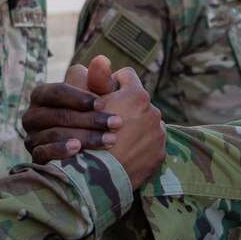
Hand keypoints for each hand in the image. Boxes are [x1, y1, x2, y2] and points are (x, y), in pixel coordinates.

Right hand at [24, 55, 121, 162]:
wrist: (91, 158)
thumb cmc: (94, 118)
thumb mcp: (100, 98)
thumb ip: (100, 81)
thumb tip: (102, 60)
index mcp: (44, 95)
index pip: (58, 92)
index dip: (81, 96)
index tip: (103, 103)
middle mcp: (33, 115)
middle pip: (59, 114)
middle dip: (89, 119)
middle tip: (116, 124)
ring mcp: (32, 137)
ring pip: (54, 133)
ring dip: (84, 136)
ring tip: (108, 140)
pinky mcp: (36, 157)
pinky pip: (44, 153)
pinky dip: (61, 150)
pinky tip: (79, 150)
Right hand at [94, 68, 166, 186]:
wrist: (95, 180)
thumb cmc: (84, 137)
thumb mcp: (81, 103)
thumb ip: (90, 78)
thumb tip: (102, 59)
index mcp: (136, 95)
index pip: (125, 75)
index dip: (110, 85)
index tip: (100, 98)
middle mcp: (153, 113)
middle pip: (137, 102)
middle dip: (124, 108)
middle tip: (105, 122)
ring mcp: (158, 136)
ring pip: (144, 124)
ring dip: (133, 128)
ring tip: (113, 140)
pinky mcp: (159, 156)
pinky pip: (149, 145)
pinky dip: (138, 147)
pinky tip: (122, 154)